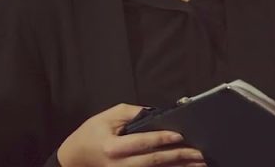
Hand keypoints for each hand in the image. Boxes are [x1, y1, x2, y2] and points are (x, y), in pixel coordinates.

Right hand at [57, 103, 205, 166]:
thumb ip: (132, 113)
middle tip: (199, 154)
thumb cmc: (91, 134)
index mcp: (114, 147)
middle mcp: (120, 164)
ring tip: (198, 164)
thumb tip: (156, 113)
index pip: (143, 143)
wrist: (74, 158)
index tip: (180, 136)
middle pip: (154, 161)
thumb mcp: (107, 117)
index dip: (162, 139)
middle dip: (179, 157)